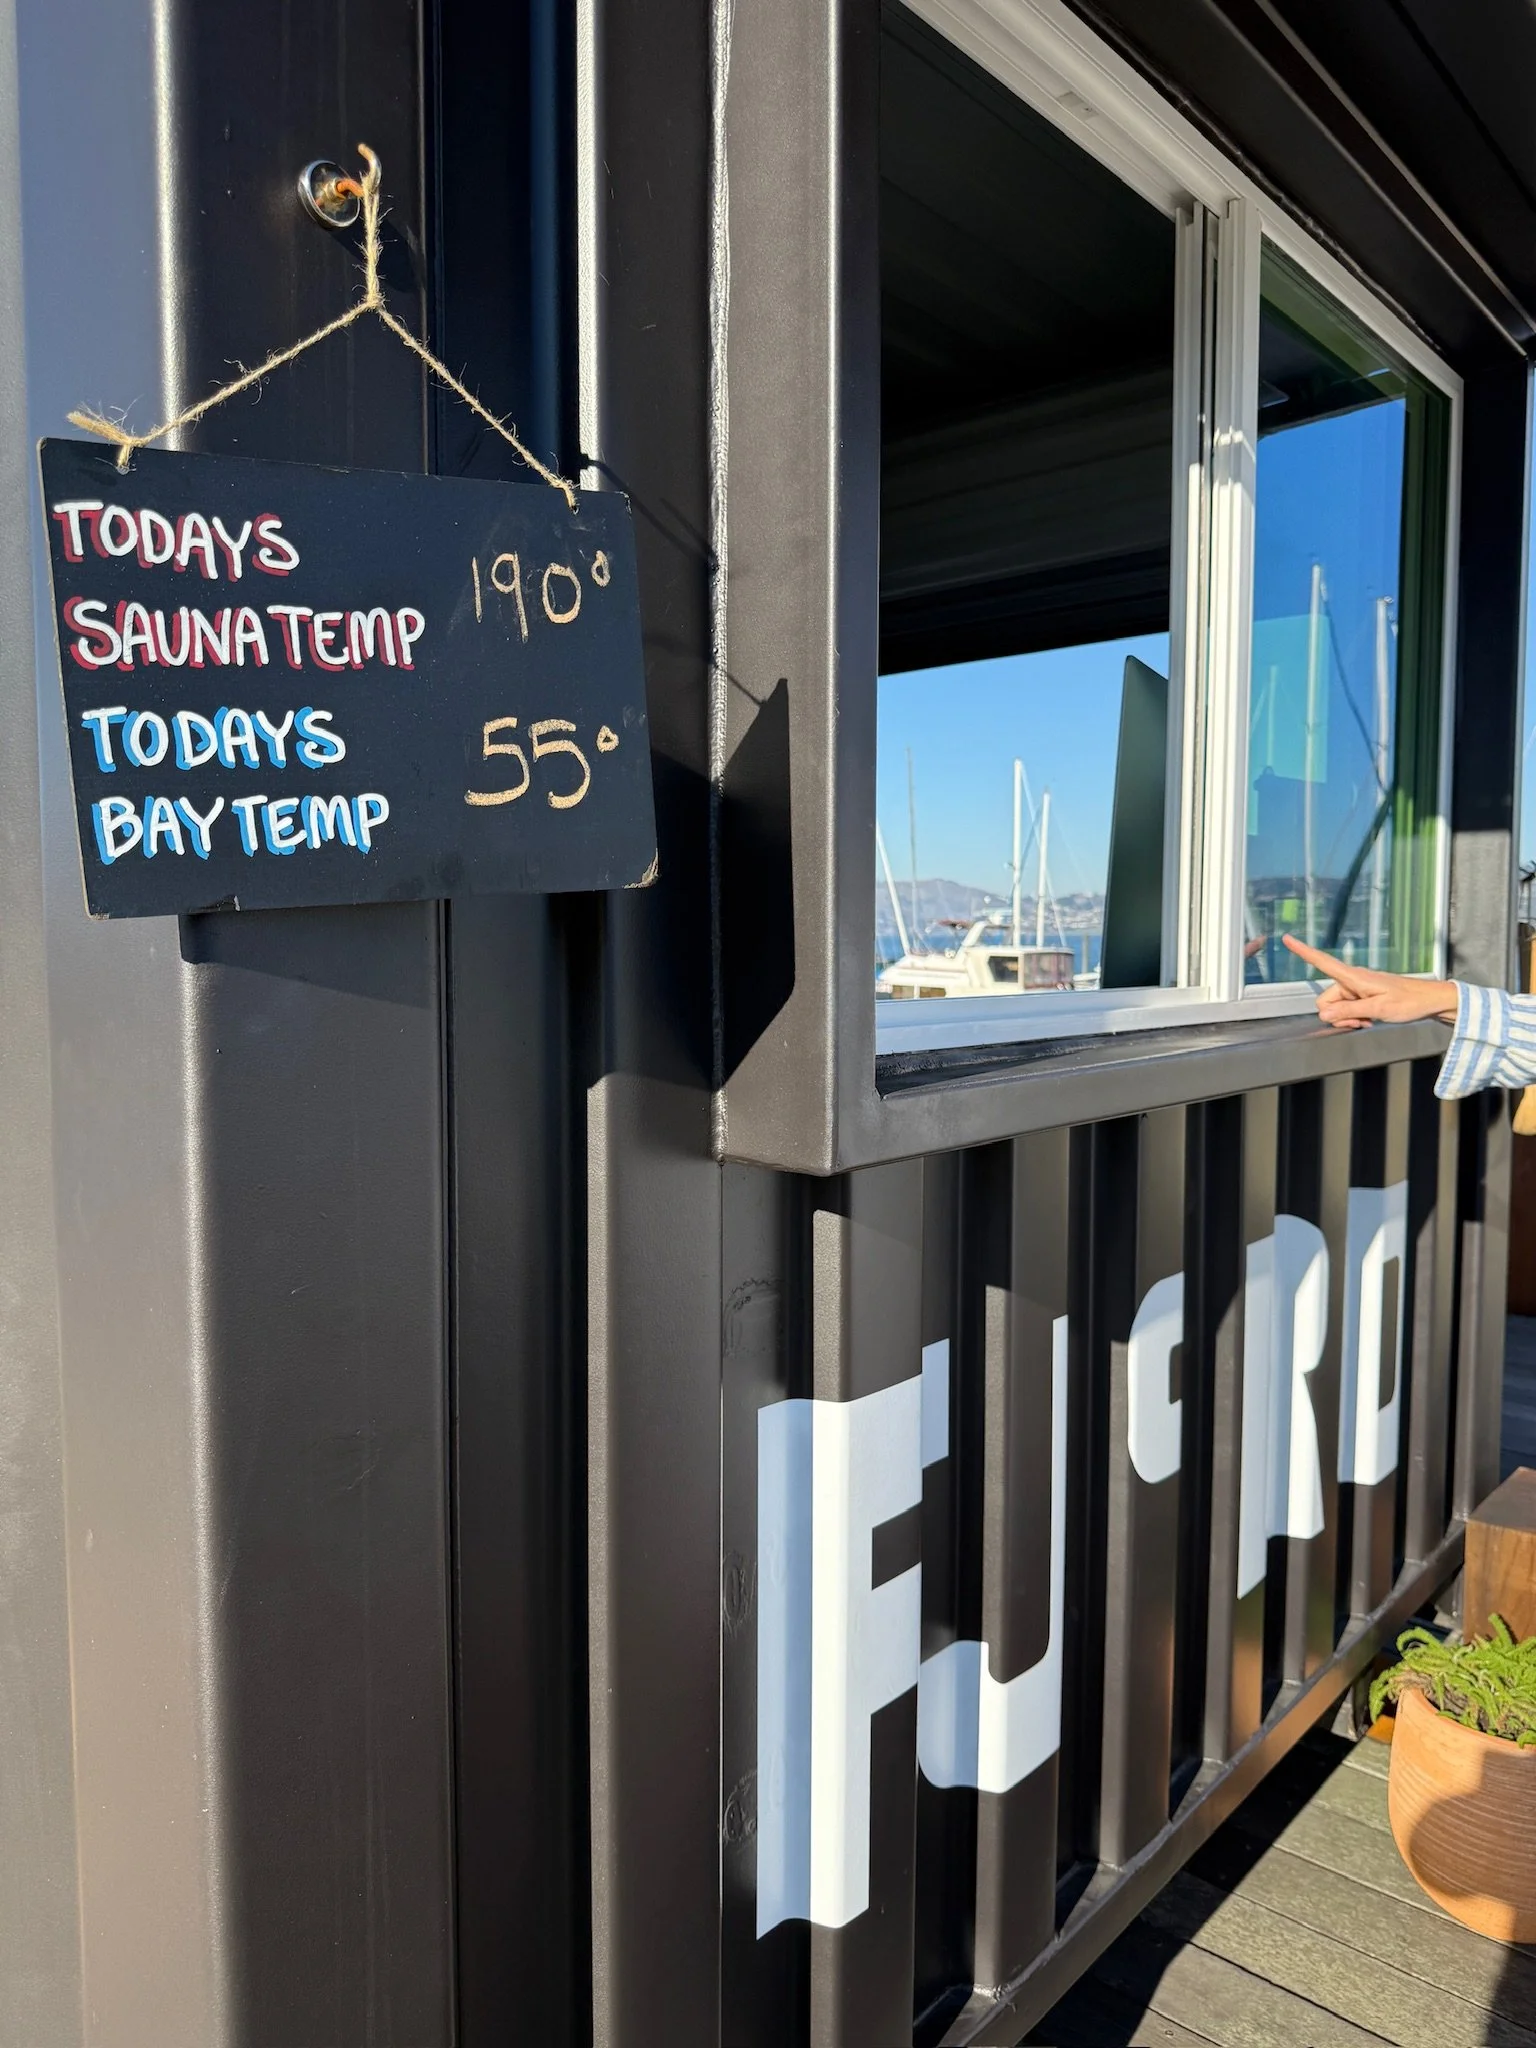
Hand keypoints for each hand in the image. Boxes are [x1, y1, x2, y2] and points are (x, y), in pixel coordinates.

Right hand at [1281, 935, 1457, 1028]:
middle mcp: (1352, 980)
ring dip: (1347, 1018)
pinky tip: (1369, 1021)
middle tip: (1360, 1022)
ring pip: (1336, 1008)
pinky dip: (1354, 1018)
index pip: (1323, 962)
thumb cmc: (1408, 1001)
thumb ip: (1349, 1011)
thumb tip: (1323, 1013)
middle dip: (1336, 1015)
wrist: (1430, 1000)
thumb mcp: (1378, 1009)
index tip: (1286, 938)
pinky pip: (1347, 1009)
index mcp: (1354, 977)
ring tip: (1368, 1021)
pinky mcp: (1363, 996)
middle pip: (1325, 1000)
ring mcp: (1357, 989)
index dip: (1303, 951)